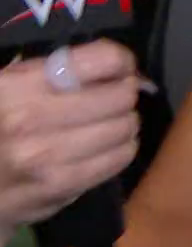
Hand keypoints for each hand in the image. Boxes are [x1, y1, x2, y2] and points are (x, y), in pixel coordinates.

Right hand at [0, 42, 142, 226]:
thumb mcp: (8, 85)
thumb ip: (58, 70)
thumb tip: (119, 66)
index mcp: (19, 84)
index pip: (104, 60)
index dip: (122, 62)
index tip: (121, 69)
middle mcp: (31, 118)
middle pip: (121, 96)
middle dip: (123, 95)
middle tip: (113, 99)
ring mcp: (46, 156)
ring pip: (124, 129)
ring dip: (123, 124)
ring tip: (107, 124)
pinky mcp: (59, 187)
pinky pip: (117, 160)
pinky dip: (119, 150)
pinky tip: (104, 147)